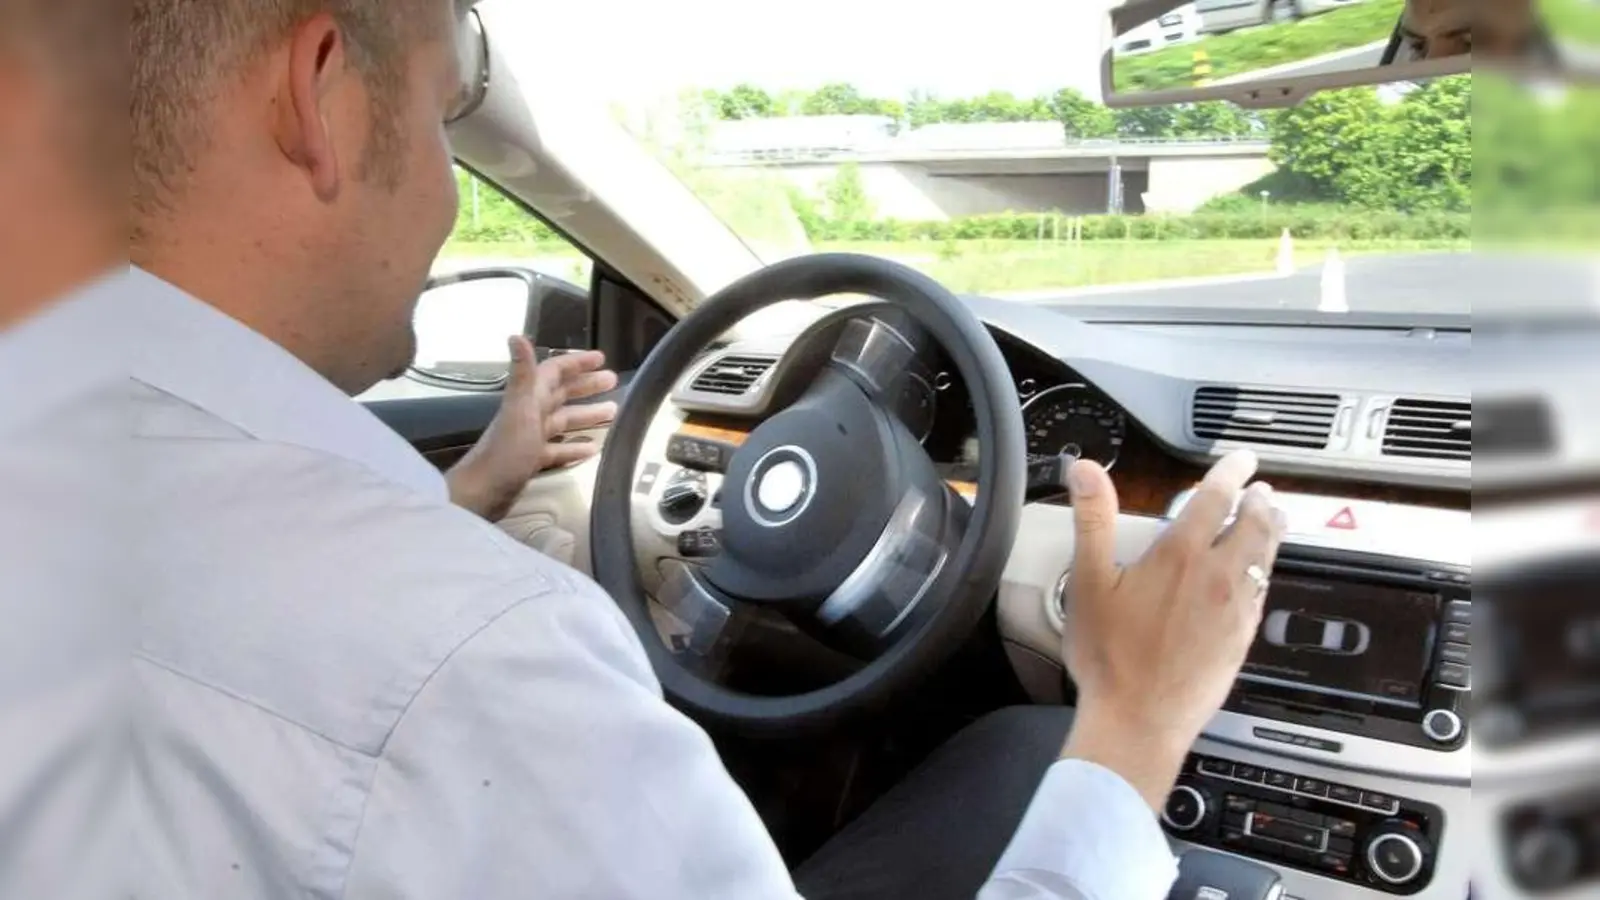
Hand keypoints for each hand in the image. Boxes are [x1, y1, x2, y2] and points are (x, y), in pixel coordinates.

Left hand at [447, 336, 617, 521]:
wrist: (483, 492)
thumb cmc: (506, 451)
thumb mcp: (520, 410)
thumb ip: (523, 374)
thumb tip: (516, 334)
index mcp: (528, 398)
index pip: (553, 372)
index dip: (576, 363)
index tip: (601, 359)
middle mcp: (529, 413)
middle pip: (561, 394)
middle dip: (586, 386)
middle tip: (614, 383)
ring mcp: (530, 438)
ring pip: (562, 421)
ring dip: (586, 415)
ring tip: (613, 413)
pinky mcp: (531, 460)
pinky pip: (558, 448)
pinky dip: (574, 446)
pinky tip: (592, 449)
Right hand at [1057, 450, 1286, 809]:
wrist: (1139, 720)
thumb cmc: (1110, 657)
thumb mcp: (1089, 581)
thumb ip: (1092, 519)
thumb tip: (1086, 471)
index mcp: (1181, 556)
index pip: (1216, 497)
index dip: (1230, 472)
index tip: (1240, 460)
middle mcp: (1217, 577)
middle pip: (1255, 525)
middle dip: (1260, 501)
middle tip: (1260, 490)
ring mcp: (1235, 609)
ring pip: (1266, 558)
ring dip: (1271, 532)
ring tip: (1271, 520)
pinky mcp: (1242, 639)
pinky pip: (1262, 593)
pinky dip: (1264, 571)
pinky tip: (1256, 576)